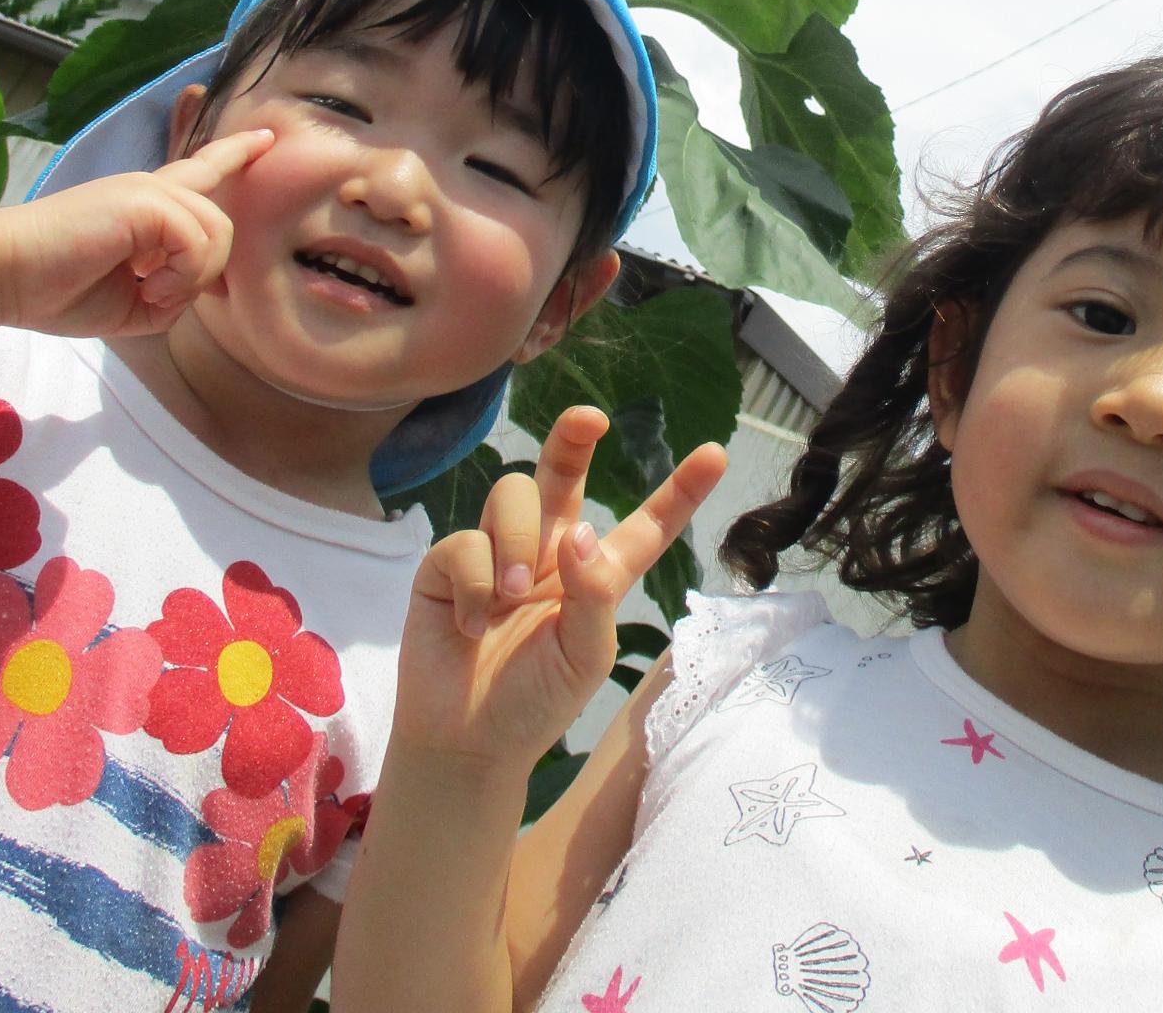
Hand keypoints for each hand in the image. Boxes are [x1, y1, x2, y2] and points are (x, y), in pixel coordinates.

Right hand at [0, 129, 275, 338]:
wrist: (2, 274)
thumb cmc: (54, 289)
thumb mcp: (130, 302)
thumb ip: (171, 291)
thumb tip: (197, 285)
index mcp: (145, 205)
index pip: (201, 169)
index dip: (236, 153)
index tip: (265, 137)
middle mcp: (153, 187)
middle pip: (220, 223)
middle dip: (203, 271)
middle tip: (157, 295)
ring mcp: (150, 190)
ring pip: (217, 233)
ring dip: (189, 278)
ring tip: (148, 291)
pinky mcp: (146, 201)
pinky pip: (197, 243)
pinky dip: (179, 277)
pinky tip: (146, 286)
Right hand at [392, 407, 726, 770]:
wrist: (466, 743)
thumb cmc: (535, 702)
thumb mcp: (585, 657)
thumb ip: (593, 595)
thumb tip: (582, 532)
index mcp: (595, 574)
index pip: (644, 524)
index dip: (679, 490)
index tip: (716, 453)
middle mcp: (548, 550)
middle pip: (563, 472)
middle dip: (574, 436)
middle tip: (591, 418)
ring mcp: (497, 552)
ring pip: (512, 494)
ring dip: (517, 542)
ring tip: (512, 598)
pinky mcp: (447, 565)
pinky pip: (464, 542)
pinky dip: (475, 584)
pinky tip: (472, 624)